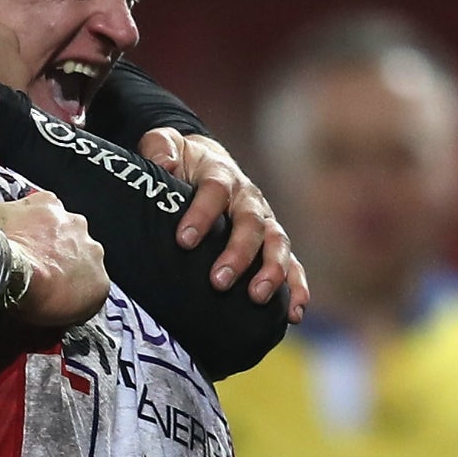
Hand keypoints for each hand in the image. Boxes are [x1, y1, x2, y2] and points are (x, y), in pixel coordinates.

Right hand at [0, 190, 108, 327]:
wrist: (9, 273)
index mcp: (48, 204)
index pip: (45, 215)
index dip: (34, 233)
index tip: (23, 246)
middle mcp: (75, 222)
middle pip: (68, 238)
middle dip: (56, 251)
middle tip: (37, 269)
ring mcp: (91, 251)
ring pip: (83, 262)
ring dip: (70, 272)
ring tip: (50, 290)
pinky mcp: (100, 281)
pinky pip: (92, 290)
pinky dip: (81, 298)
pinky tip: (62, 306)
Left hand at [140, 129, 308, 320]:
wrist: (202, 160)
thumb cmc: (178, 158)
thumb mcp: (163, 142)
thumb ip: (160, 148)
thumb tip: (167, 163)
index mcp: (220, 175)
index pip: (215, 192)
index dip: (202, 214)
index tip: (183, 240)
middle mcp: (248, 199)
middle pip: (251, 224)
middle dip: (237, 254)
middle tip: (217, 281)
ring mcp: (264, 221)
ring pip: (277, 244)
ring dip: (271, 271)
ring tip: (256, 297)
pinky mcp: (271, 244)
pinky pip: (292, 266)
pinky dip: (297, 289)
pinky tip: (294, 314)